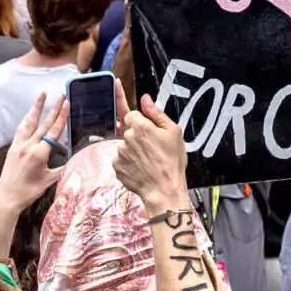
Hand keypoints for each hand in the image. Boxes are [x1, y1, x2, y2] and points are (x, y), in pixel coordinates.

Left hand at [0, 91, 73, 212]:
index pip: (54, 131)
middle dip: (54, 108)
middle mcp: (28, 146)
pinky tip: (30, 114)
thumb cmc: (29, 191)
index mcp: (39, 154)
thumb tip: (74, 158)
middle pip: (44, 123)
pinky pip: (21, 129)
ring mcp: (19, 145)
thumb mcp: (50, 180)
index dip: (61, 117)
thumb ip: (62, 168)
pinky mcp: (13, 148)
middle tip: (61, 95)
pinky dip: (27, 119)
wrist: (7, 198)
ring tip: (42, 95)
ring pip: (30, 122)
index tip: (66, 104)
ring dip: (37, 107)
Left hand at [113, 99, 191, 214]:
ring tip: (150, 160)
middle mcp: (126, 138)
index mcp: (140, 127)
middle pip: (128, 130)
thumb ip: (156, 113)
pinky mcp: (116, 167)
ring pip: (125, 145)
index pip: (131, 114)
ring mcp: (120, 153)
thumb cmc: (172, 162)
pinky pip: (121, 159)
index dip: (141, 120)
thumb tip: (145, 99)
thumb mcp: (173, 132)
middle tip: (154, 147)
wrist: (164, 190)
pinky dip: (129, 162)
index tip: (143, 124)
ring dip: (134, 149)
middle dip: (138, 135)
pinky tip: (141, 168)